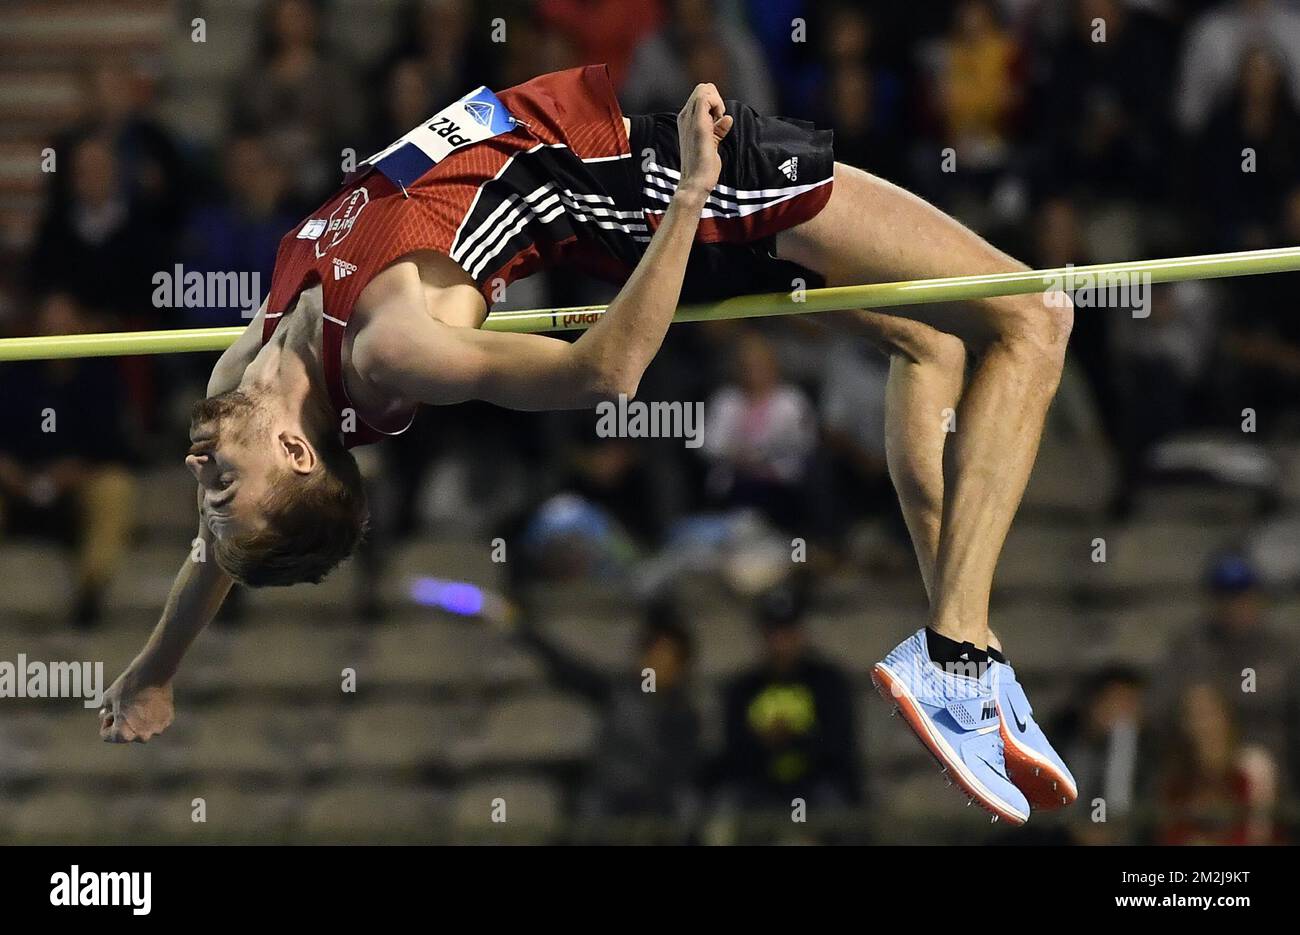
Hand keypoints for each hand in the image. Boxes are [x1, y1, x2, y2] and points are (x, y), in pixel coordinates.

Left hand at [99, 669, 173, 742]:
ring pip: (142, 728)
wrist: (152, 672)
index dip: (105, 721)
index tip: (110, 709)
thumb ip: (107, 712)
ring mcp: (157, 728)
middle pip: (127, 733)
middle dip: (123, 722)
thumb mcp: (107, 699)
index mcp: (124, 734)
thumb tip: (113, 717)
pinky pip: (155, 721)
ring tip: (137, 701)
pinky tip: (149, 700)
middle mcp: (142, 736)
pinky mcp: (168, 719)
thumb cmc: (127, 686)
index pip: (108, 735)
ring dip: (138, 719)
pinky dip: (151, 714)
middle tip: (123, 705)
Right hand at [676, 83, 732, 200]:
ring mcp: (690, 119)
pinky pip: (705, 98)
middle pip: (703, 88)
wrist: (695, 182)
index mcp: (687, 120)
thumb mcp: (711, 143)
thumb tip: (727, 119)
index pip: (701, 95)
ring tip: (719, 121)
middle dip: (717, 99)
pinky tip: (720, 120)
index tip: (719, 120)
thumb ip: (718, 130)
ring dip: (717, 101)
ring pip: (704, 89)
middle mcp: (685, 116)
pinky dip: (717, 104)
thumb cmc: (703, 167)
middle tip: (719, 119)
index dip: (715, 102)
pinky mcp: (698, 125)